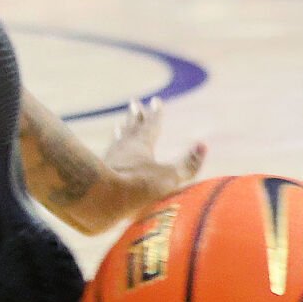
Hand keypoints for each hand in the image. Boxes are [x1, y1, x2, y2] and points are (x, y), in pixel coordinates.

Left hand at [71, 99, 205, 232]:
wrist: (101, 200)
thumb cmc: (138, 187)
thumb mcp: (169, 177)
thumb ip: (188, 164)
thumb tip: (203, 145)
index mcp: (141, 145)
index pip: (151, 125)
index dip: (155, 114)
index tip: (155, 101)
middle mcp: (124, 148)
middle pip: (132, 129)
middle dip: (136, 117)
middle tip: (134, 103)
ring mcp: (110, 160)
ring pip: (117, 142)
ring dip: (122, 133)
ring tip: (119, 125)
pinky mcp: (99, 175)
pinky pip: (107, 158)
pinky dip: (111, 153)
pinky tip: (108, 157)